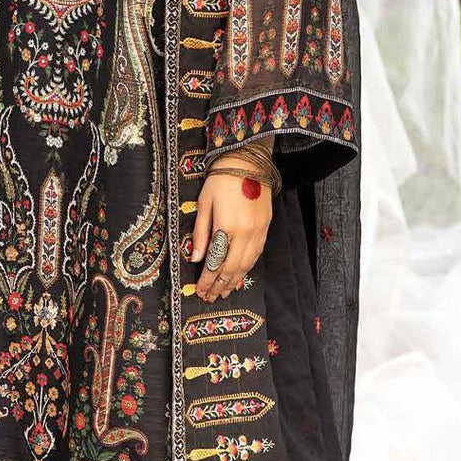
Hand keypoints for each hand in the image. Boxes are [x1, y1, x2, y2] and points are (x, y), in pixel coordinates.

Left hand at [191, 162, 271, 302]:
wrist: (248, 162)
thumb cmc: (220, 180)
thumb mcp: (204, 203)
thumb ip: (200, 232)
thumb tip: (195, 257)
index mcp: (226, 227)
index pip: (215, 262)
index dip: (207, 280)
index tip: (200, 291)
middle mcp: (245, 233)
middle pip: (232, 268)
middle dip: (220, 285)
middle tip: (210, 298)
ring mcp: (258, 231)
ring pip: (246, 264)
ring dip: (234, 280)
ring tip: (224, 292)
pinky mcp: (265, 227)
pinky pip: (256, 254)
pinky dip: (247, 268)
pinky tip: (239, 274)